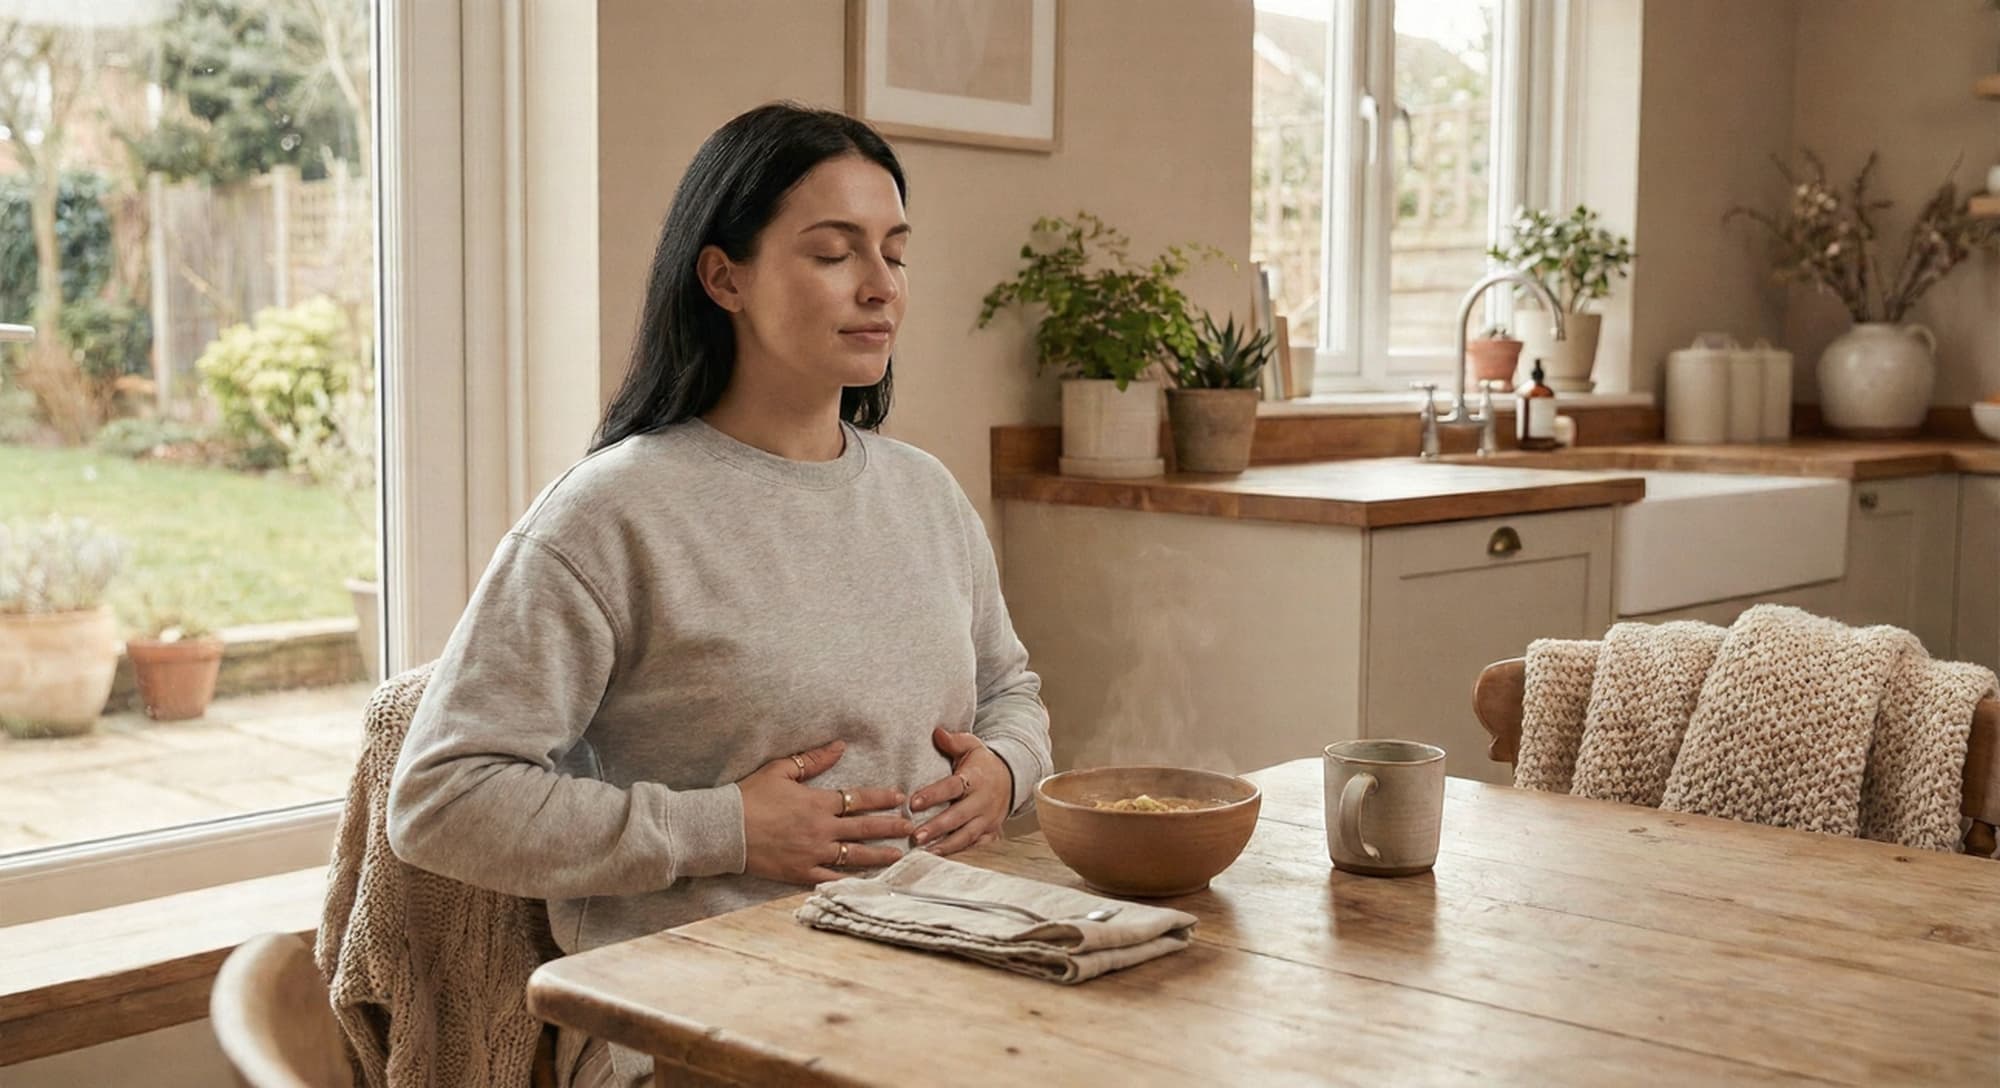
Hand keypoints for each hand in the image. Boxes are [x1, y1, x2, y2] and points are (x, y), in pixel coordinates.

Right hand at [741, 740, 911, 883]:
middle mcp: (820, 829)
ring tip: (899, 856)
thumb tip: (840, 745)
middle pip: (864, 828)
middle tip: (912, 828)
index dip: (882, 798)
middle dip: (891, 827)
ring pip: (854, 856)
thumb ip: (813, 759)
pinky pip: (832, 879)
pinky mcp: (800, 873)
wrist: (723, 828)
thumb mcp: (780, 770)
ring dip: (880, 855)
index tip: (900, 797)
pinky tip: (868, 882)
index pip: (858, 798)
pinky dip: (851, 881)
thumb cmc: (749, 796)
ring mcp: (812, 854)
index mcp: (817, 802)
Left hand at [908, 727, 1011, 855]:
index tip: (912, 803)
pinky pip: (976, 846)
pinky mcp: (991, 832)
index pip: (952, 787)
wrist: (1011, 779)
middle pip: (958, 816)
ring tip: (924, 853)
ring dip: (946, 845)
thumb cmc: (982, 763)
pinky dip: (959, 854)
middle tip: (915, 836)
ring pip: (966, 836)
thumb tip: (936, 732)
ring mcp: (988, 819)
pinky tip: (940, 859)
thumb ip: (954, 741)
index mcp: (976, 778)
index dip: (933, 795)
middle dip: (937, 827)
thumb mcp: (972, 746)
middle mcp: (983, 801)